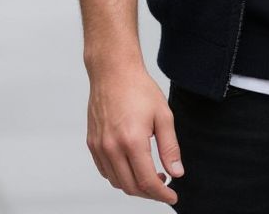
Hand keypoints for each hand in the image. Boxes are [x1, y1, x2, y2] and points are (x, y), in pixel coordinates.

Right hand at [86, 60, 183, 203]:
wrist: (113, 71)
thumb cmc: (139, 88)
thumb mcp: (163, 115)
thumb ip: (170, 147)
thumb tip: (176, 173)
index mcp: (132, 141)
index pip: (146, 182)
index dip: (161, 194)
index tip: (172, 196)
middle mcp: (112, 148)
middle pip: (130, 187)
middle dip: (149, 192)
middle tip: (163, 185)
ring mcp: (99, 147)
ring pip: (117, 182)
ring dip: (134, 185)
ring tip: (150, 174)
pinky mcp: (92, 143)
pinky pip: (105, 171)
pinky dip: (119, 176)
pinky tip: (132, 165)